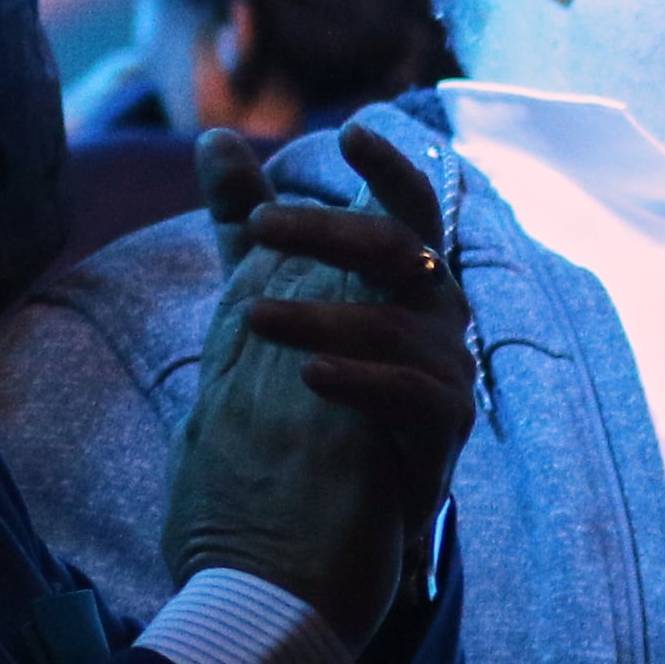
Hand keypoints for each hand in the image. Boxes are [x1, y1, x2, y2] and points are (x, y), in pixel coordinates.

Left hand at [169, 126, 477, 647]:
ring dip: (324, 317)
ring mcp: (448, 379)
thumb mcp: (263, 296)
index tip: (350, 133)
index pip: (411, 209)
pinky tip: (308, 377)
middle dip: (334, 234)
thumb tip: (216, 136)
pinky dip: (362, 380)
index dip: (390, 170)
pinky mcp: (442, 437)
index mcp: (403, 283)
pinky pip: (413, 396)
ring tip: (248, 321)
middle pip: (406, 252)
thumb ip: (246, 224)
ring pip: (403, 324)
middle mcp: (438, 321)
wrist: (312, 530)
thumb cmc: (300, 399)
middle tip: (258, 231)